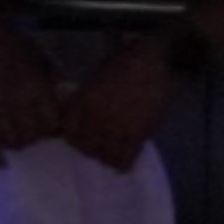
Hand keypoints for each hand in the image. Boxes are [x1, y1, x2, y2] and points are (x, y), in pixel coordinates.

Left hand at [54, 31, 188, 174]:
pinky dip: (121, 162)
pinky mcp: (138, 136)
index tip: (77, 134)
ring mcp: (118, 129)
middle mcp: (98, 118)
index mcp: (85, 102)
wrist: (154, 61)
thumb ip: (84, 99)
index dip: (72, 135)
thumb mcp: (95, 77)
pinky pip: (124, 160)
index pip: (68, 133)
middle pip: (84, 147)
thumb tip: (76, 116)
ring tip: (110, 149)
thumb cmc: (124, 63)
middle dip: (88, 146)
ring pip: (103, 156)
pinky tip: (123, 155)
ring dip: (105, 155)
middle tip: (96, 141)